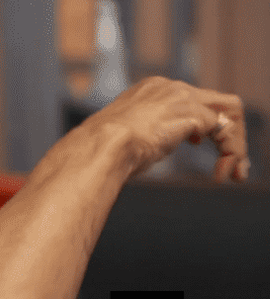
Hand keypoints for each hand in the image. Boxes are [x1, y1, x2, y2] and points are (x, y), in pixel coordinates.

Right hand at [83, 76, 247, 181]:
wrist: (100, 146)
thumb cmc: (102, 150)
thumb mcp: (125, 140)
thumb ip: (142, 138)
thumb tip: (141, 152)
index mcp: (148, 90)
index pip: (188, 99)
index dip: (198, 123)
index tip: (196, 145)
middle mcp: (168, 87)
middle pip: (216, 102)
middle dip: (227, 133)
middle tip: (232, 163)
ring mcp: (182, 97)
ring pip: (229, 112)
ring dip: (235, 144)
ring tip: (234, 173)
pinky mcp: (192, 114)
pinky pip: (226, 130)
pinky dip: (231, 153)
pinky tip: (222, 175)